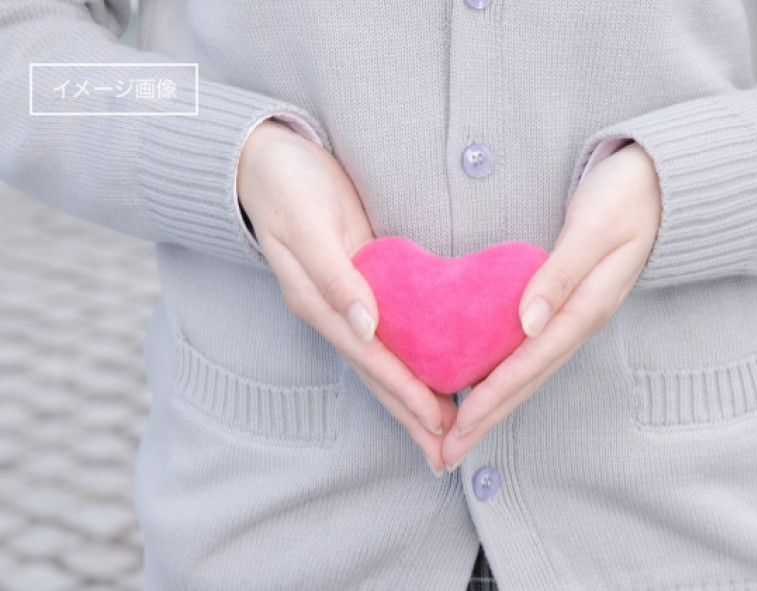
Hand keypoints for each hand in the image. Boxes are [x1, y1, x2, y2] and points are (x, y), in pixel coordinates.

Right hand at [237, 120, 455, 473]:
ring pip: (385, 360)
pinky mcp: (363, 283)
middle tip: (449, 452)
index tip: (440, 423)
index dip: (405, 392)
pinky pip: (391, 332)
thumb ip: (334, 275)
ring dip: (413, 397)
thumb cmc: (286, 186)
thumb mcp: (307, 225)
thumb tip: (364, 325)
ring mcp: (348, 301)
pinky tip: (432, 372)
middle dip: (412, 414)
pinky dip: (410, 359)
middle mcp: (334, 312)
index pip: (371, 359)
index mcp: (319, 303)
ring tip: (446, 431)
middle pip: (378, 373)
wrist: (266, 160)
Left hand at [441, 142, 661, 467]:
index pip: (529, 364)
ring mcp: (575, 319)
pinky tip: (481, 387)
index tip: (458, 427)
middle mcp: (579, 323)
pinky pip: (530, 354)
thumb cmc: (624, 199)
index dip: (492, 397)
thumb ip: (561, 275)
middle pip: (526, 383)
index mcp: (585, 309)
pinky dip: (504, 378)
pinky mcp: (567, 309)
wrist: (659, 184)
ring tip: (458, 436)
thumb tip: (527, 322)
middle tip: (446, 455)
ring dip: (493, 408)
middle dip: (486, 420)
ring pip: (528, 374)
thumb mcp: (594, 230)